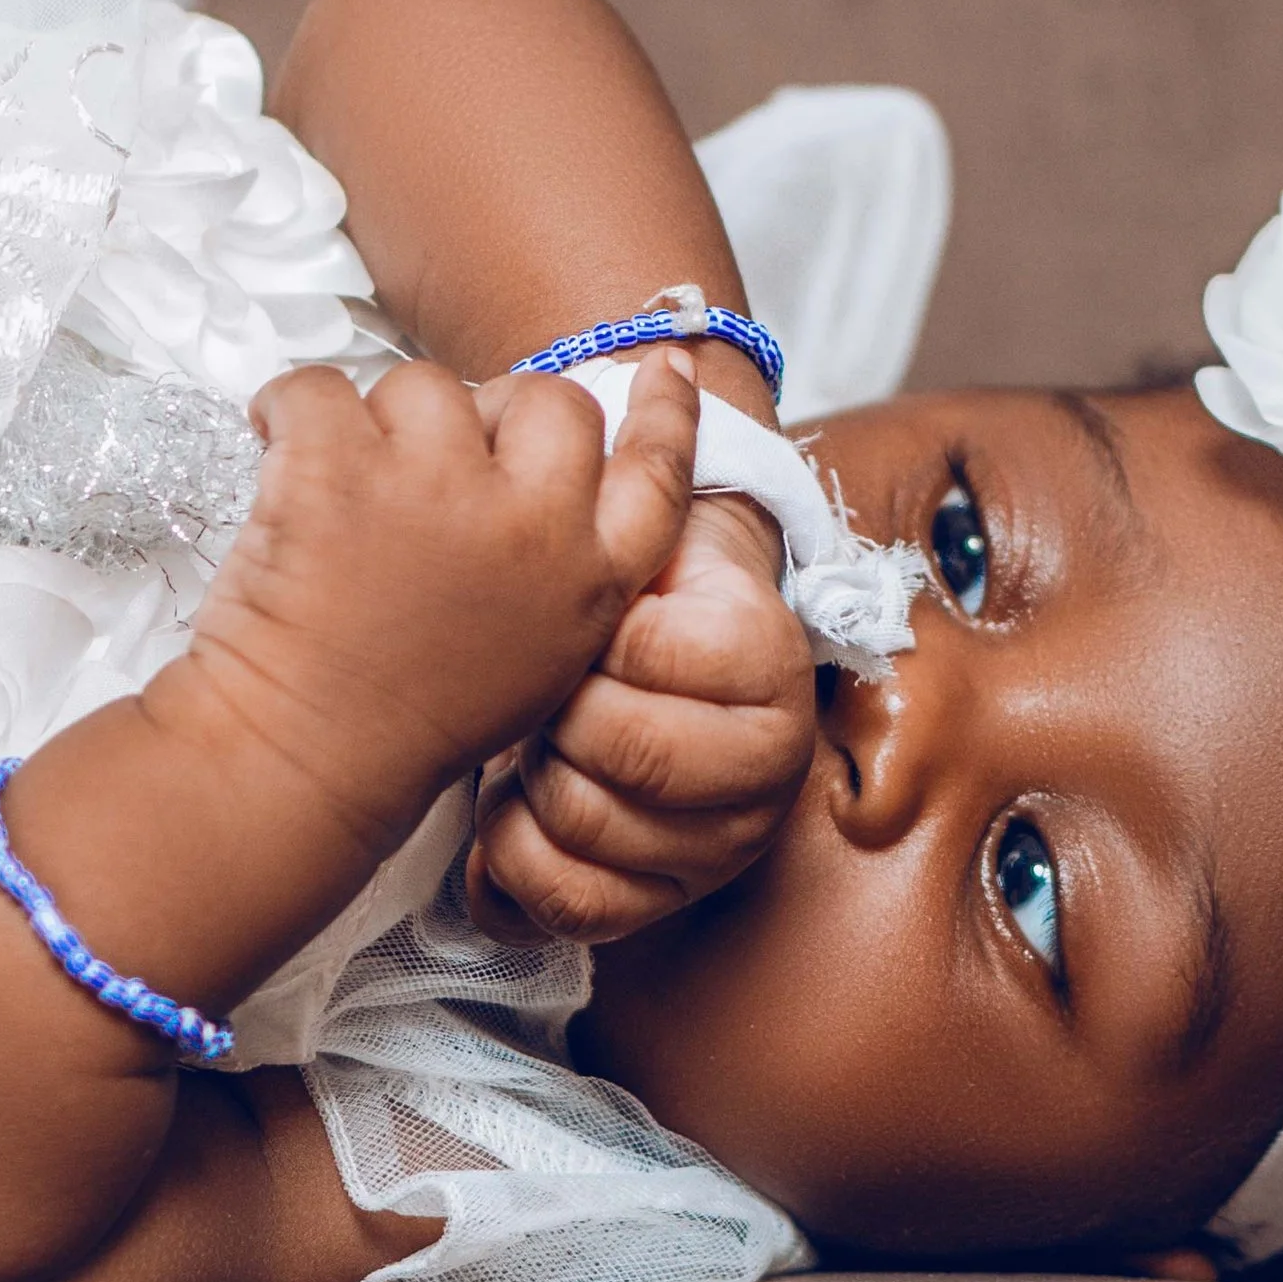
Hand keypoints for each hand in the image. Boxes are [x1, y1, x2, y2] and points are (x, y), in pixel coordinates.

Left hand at [158, 350, 698, 864]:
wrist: (297, 764)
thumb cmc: (399, 722)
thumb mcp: (529, 661)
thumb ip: (555, 570)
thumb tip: (526, 472)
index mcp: (586, 581)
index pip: (656, 471)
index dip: (665, 412)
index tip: (667, 367)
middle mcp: (531, 525)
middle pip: (549, 400)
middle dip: (494, 413)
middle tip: (434, 462)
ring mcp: (438, 487)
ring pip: (428, 385)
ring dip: (381, 425)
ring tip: (346, 499)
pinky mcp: (340, 467)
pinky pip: (317, 387)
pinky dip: (285, 411)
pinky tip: (279, 454)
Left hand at [466, 486, 814, 942]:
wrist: (658, 665)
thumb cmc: (641, 597)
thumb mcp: (655, 532)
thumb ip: (649, 486)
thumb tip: (665, 376)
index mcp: (773, 665)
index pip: (649, 651)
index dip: (592, 632)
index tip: (588, 618)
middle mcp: (767, 771)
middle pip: (622, 747)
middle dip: (558, 708)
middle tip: (545, 685)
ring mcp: (717, 849)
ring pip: (585, 824)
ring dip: (531, 775)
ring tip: (534, 738)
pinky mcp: (659, 904)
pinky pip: (568, 904)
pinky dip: (513, 858)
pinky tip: (510, 809)